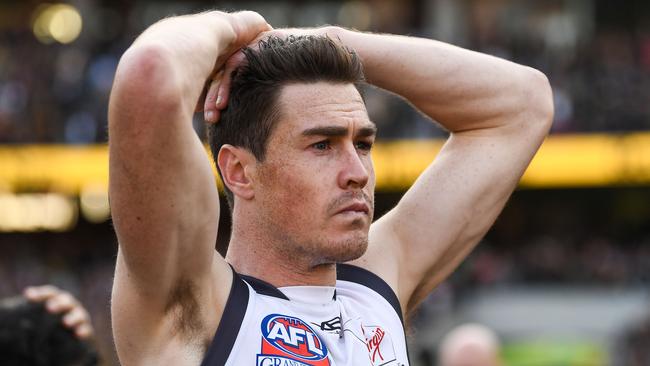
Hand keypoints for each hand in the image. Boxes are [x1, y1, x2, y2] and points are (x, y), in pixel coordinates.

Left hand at [23, 285, 93, 339]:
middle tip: (50, 308)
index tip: (28, 295)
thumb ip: (23, 314)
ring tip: (66, 323)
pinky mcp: (86, 331)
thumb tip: (4, 307)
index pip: (49, 293)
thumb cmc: (46, 328)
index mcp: (56, 300)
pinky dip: (84, 331)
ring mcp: (79, 318)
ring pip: (79, 314)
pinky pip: (87, 331)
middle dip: (59, 303)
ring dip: (74, 317)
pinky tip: (78, 334)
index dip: (40, 293)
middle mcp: (69, 307)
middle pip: (66, 300)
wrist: (66, 342)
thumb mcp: (34, 319)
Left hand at [202, 26, 341, 122]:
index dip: (216, 104)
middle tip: (211, 118)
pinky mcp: (256, 43)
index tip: (214, 124)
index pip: (225, 86)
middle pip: (220, 77)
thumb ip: (263, 113)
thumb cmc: (313, 92)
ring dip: (217, 92)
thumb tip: (243, 143)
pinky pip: (234, 62)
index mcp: (252, 73)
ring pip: (224, 70)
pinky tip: (224, 101)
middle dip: (212, 99)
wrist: (331, 66)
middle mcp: (250, 59)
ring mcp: (253, 49)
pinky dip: (227, 82)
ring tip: (216, 112)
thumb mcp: (284, 105)